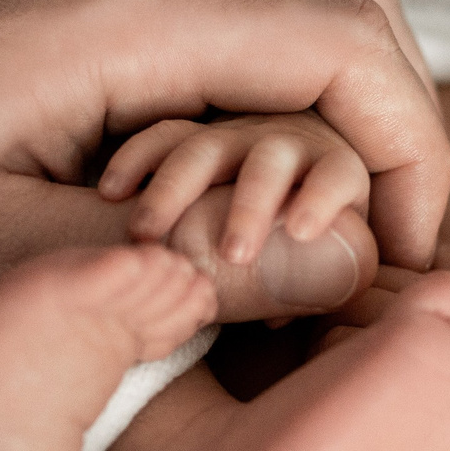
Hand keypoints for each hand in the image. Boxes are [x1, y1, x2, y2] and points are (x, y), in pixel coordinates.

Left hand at [0, 0, 449, 361]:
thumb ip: (183, 269)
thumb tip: (342, 267)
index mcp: (120, 16)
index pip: (344, 37)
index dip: (408, 149)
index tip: (406, 254)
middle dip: (394, 117)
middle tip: (380, 240)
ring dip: (335, 96)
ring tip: (320, 218)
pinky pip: (227, 5)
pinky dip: (272, 82)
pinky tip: (236, 180)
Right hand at [102, 110, 371, 264]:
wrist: (287, 172)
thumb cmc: (313, 231)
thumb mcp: (330, 252)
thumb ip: (316, 285)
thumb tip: (278, 318)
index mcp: (330, 169)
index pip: (337, 176)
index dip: (322, 198)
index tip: (300, 231)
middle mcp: (285, 145)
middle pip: (268, 165)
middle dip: (248, 207)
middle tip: (230, 254)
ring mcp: (236, 135)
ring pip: (205, 148)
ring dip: (175, 190)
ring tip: (148, 233)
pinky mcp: (194, 132)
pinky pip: (163, 136)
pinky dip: (137, 160)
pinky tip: (112, 192)